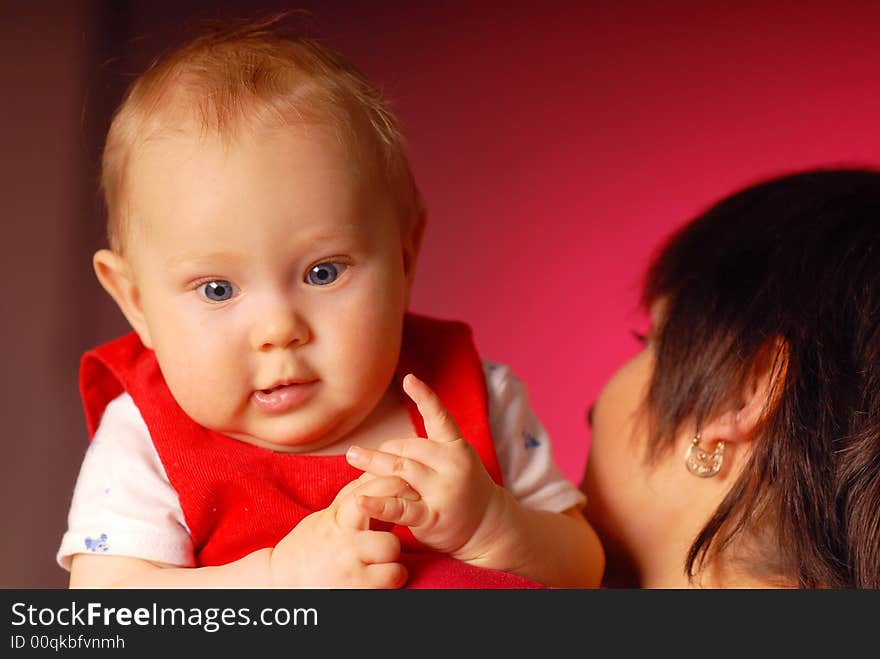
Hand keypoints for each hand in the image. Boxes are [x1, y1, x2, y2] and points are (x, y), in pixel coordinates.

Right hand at [268, 473, 415, 587]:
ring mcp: (351, 564)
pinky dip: (394, 577)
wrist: (280, 585)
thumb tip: (375, 476)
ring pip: (393, 548)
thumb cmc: (307, 550)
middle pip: (388, 515)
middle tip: (389, 533)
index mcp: (336, 518)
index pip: (368, 490)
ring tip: (381, 562)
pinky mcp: (358, 589)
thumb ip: (350, 501)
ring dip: (394, 554)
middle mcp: (343, 539)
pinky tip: (381, 579)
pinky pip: (394, 576)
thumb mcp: (326, 519)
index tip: (406, 486)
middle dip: (396, 521)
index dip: (393, 484)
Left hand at [345, 373, 508, 561]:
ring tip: (352, 457)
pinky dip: (379, 505)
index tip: (409, 379)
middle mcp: (453, 465)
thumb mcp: (453, 462)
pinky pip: (402, 509)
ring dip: (374, 464)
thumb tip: (381, 448)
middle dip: (382, 450)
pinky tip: (360, 500)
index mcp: (457, 448)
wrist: (490, 527)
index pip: (440, 418)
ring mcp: (444, 491)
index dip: (425, 397)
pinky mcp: (434, 517)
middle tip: (356, 454)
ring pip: (402, 470)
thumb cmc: (462, 490)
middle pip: (409, 448)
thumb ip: (425, 453)